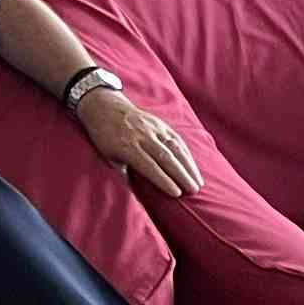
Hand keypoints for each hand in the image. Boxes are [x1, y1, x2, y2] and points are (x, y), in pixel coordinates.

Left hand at [76, 86, 200, 197]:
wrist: (104, 107)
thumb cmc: (105, 138)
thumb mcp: (108, 158)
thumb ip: (124, 175)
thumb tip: (137, 198)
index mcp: (127, 146)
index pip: (149, 166)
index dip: (163, 180)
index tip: (176, 193)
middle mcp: (142, 136)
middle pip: (165, 157)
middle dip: (181, 175)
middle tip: (194, 191)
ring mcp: (152, 128)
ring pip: (175, 147)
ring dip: (188, 165)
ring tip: (198, 182)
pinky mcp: (159, 123)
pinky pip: (176, 139)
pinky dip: (186, 154)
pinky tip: (193, 166)